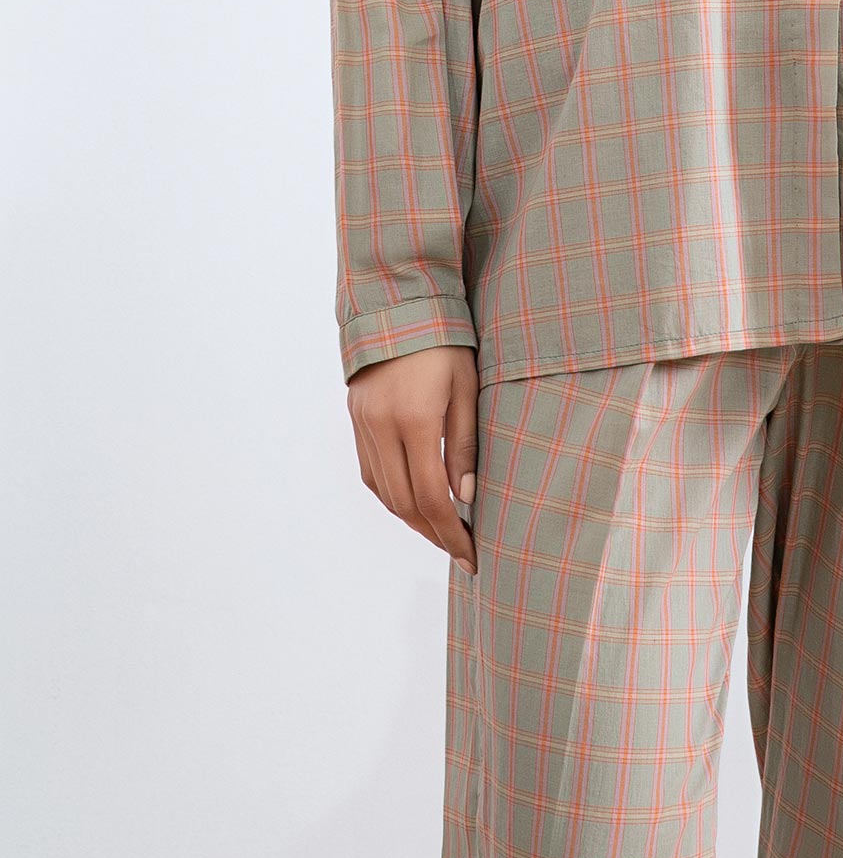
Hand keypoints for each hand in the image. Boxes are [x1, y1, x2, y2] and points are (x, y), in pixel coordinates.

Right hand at [347, 344, 479, 572]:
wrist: (397, 303)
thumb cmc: (445, 342)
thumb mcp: (467, 387)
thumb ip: (465, 444)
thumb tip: (466, 497)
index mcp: (415, 420)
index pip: (432, 496)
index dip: (451, 531)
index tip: (471, 554)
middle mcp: (382, 428)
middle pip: (405, 502)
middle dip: (433, 533)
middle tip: (460, 550)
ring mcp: (364, 425)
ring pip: (384, 492)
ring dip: (412, 519)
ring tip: (440, 532)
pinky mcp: (356, 419)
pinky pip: (370, 472)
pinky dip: (392, 495)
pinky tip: (411, 502)